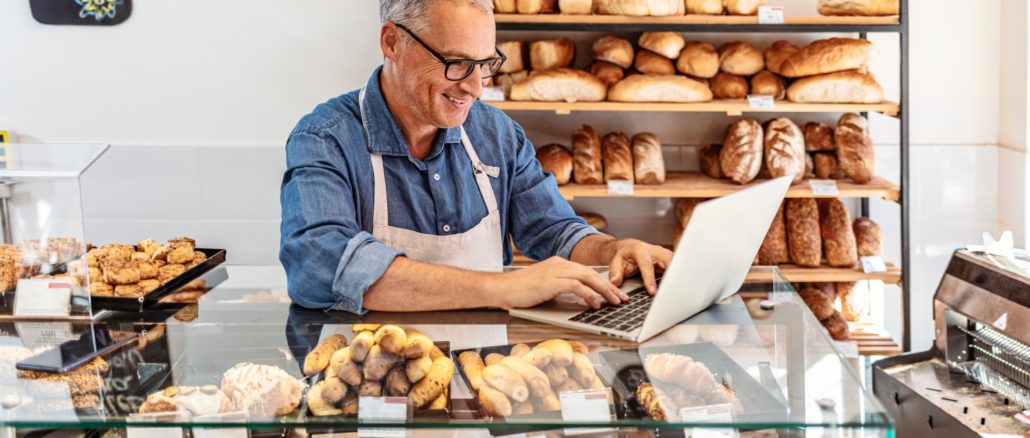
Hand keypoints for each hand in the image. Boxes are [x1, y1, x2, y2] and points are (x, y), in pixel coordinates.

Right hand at [489, 257, 628, 309]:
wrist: (501, 288)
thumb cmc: (519, 291)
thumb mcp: (544, 287)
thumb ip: (560, 288)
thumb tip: (578, 299)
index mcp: (559, 263)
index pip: (587, 271)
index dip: (603, 282)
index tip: (614, 293)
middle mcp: (560, 264)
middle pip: (592, 273)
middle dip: (610, 286)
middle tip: (622, 298)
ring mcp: (556, 271)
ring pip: (589, 278)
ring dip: (605, 291)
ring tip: (615, 302)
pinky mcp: (552, 281)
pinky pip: (577, 287)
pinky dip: (590, 296)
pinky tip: (596, 305)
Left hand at [602, 239, 673, 294]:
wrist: (628, 248)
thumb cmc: (623, 256)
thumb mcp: (615, 263)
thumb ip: (615, 273)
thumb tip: (615, 282)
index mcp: (640, 250)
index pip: (646, 265)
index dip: (650, 279)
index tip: (652, 292)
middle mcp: (653, 250)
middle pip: (666, 261)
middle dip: (670, 274)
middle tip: (672, 290)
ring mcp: (662, 253)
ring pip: (674, 262)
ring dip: (677, 274)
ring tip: (679, 289)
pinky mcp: (668, 258)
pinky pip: (676, 265)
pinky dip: (678, 274)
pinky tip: (680, 284)